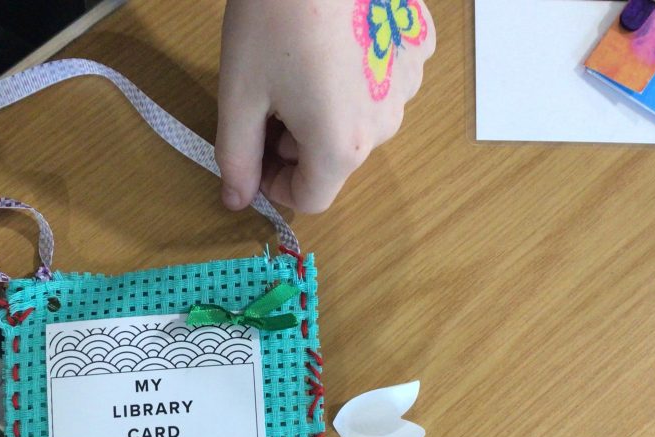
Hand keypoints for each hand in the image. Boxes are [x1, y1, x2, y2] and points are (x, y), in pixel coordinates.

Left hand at [216, 0, 434, 212]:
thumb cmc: (274, 17)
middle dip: (297, 144)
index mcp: (341, 146)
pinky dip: (356, 75)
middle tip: (267, 100)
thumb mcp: (239, 96)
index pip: (311, 198)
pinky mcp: (418, 45)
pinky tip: (333, 42)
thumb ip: (237, 158)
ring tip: (299, 65)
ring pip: (360, 121)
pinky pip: (384, 80)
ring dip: (326, 111)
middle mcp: (385, 125)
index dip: (275, 185)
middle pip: (335, 160)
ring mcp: (408, 83)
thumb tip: (236, 200)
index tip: (255, 156)